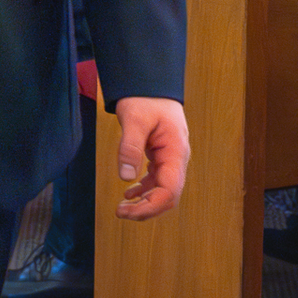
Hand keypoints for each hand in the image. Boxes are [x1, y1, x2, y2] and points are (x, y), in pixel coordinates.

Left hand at [112, 96, 189, 220]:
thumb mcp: (133, 119)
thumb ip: (130, 147)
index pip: (170, 190)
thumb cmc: (145, 98)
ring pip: (162, 190)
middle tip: (121, 213)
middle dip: (146, 209)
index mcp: (176, 152)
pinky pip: (156, 180)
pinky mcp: (162, 156)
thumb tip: (126, 177)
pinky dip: (143, 189)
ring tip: (122, 208)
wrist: (151, 84)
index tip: (129, 211)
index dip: (151, 206)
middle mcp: (177, 159)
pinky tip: (129, 193)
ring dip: (144, 202)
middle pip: (168, 195)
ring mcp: (171, 158)